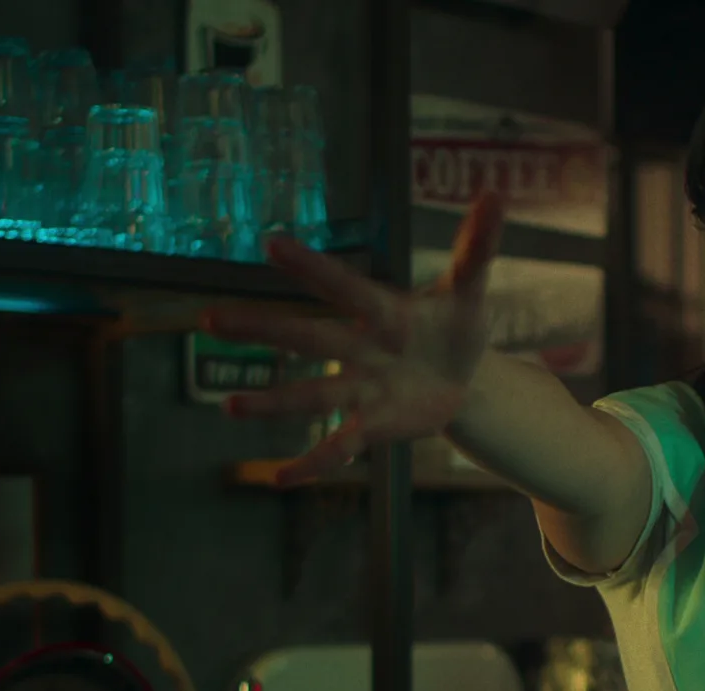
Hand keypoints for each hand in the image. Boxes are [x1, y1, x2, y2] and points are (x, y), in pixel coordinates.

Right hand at [201, 192, 505, 484]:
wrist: (465, 377)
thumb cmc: (455, 326)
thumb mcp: (471, 290)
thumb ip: (477, 248)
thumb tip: (494, 197)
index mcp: (381, 309)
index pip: (343, 285)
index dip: (312, 268)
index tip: (272, 244)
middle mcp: (360, 347)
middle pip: (308, 337)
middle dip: (262, 329)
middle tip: (210, 319)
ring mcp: (361, 388)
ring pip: (312, 395)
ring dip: (273, 402)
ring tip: (230, 408)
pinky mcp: (371, 424)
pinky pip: (338, 446)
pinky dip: (313, 463)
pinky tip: (281, 480)